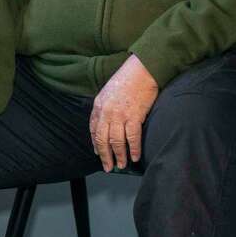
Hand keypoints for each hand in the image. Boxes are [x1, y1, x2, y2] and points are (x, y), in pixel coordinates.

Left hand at [90, 54, 158, 172]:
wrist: (142, 70)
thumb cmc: (127, 79)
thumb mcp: (108, 92)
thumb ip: (104, 108)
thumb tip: (106, 124)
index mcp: (98, 106)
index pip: (94, 130)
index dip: (96, 144)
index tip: (97, 153)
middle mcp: (106, 112)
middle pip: (102, 139)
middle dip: (105, 155)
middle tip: (107, 166)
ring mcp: (120, 115)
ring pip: (116, 142)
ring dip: (119, 156)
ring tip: (121, 165)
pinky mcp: (134, 116)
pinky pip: (132, 138)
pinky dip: (133, 149)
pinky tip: (134, 157)